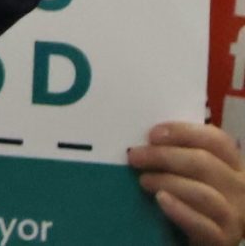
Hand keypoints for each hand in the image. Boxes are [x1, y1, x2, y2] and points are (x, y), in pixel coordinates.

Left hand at [130, 121, 244, 245]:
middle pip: (204, 164)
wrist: (201, 238)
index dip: (184, 133)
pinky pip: (202, 224)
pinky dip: (180, 211)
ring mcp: (234, 215)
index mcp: (233, 166)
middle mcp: (239, 188)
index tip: (152, 134)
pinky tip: (161, 200)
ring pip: (203, 194)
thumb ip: (179, 156)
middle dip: (164, 156)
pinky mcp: (223, 239)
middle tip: (135, 157)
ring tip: (144, 181)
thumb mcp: (192, 175)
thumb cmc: (193, 200)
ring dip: (168, 182)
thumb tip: (145, 142)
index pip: (216, 140)